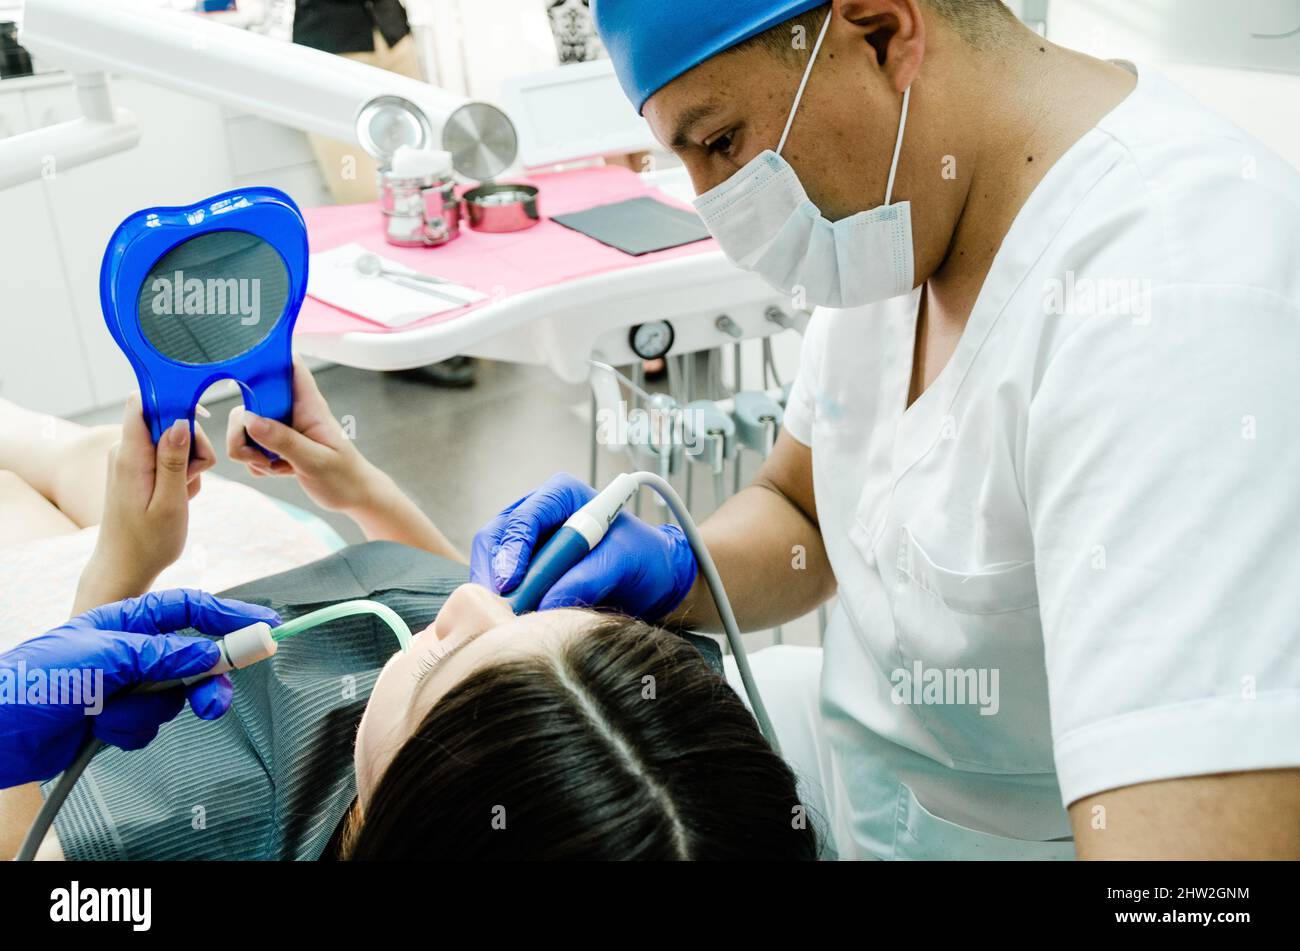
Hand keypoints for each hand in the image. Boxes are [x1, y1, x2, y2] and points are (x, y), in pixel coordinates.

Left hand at [0, 589, 280, 786]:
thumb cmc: (37, 681)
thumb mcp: (105, 658)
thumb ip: (163, 654)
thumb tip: (209, 655)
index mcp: (126, 618)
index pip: (191, 609)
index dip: (231, 615)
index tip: (265, 627)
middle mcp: (131, 648)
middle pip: (193, 656)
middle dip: (206, 679)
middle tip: (216, 699)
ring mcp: (125, 683)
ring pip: (174, 694)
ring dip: (152, 710)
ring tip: (121, 716)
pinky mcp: (117, 716)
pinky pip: (151, 722)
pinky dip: (133, 729)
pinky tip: (101, 729)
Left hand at [83, 396, 215, 598]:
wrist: (125, 567)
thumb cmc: (148, 542)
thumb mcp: (170, 503)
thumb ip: (174, 460)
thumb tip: (180, 422)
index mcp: (130, 455)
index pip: (142, 401)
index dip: (171, 397)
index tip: (197, 414)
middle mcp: (126, 450)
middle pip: (168, 421)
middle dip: (192, 443)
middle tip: (192, 478)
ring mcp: (131, 459)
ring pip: (173, 440)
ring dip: (189, 463)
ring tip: (184, 494)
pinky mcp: (138, 469)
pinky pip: (168, 457)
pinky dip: (181, 473)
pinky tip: (179, 496)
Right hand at [226, 358, 376, 513]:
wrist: (352, 496)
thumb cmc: (344, 476)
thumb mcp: (316, 461)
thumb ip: (285, 441)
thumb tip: (250, 420)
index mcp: (308, 405)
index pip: (289, 365)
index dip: (266, 357)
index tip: (243, 371)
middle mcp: (291, 411)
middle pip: (249, 400)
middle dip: (243, 430)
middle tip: (260, 453)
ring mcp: (281, 428)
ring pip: (244, 428)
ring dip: (250, 452)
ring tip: (277, 466)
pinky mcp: (274, 445)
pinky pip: (249, 449)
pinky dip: (256, 464)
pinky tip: (279, 471)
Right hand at [470, 473, 696, 620]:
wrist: (653, 578)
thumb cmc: (643, 558)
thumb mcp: (624, 562)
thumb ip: (588, 577)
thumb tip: (548, 602)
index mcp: (561, 496)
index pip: (524, 518)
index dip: (512, 549)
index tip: (511, 582)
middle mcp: (537, 514)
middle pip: (495, 538)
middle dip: (495, 573)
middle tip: (501, 608)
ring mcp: (527, 542)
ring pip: (491, 563)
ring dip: (495, 591)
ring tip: (507, 618)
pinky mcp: (524, 569)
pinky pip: (500, 583)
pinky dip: (502, 602)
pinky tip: (512, 620)